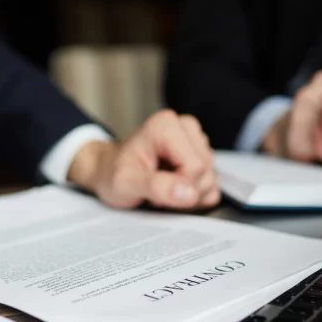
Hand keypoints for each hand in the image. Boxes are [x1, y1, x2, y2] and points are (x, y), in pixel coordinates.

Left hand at [67, 110, 219, 209]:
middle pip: (206, 173)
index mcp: (166, 125)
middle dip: (183, 193)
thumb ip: (157, 186)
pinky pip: (212, 186)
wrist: (108, 173)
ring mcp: (196, 141)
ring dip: (188, 196)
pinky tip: (174, 189)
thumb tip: (190, 193)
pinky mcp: (202, 155)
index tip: (152, 190)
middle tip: (156, 192)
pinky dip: (194, 196)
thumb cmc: (113, 174)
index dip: (177, 187)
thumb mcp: (126, 183)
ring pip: (211, 181)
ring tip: (162, 189)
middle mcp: (185, 127)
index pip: (195, 166)